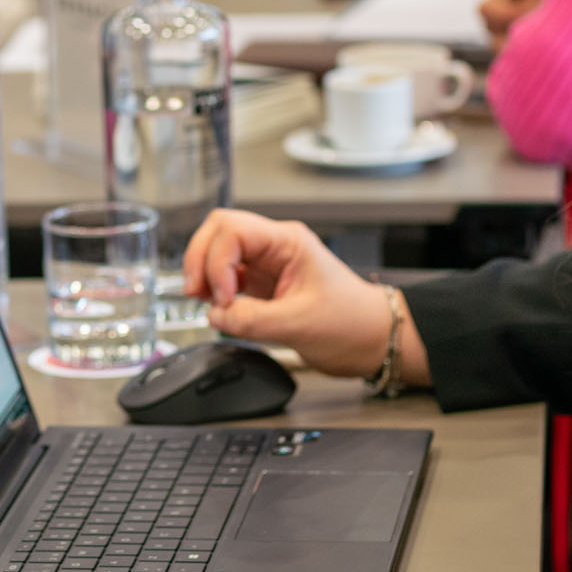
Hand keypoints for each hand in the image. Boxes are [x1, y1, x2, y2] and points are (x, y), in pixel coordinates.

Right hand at [183, 209, 387, 377]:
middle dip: (202, 259)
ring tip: (206, 301)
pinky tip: (217, 307)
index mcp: (288, 242)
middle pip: (220, 231)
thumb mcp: (300, 325)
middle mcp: (275, 246)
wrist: (373, 341)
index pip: (234, 231)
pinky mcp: (263, 285)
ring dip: (205, 273)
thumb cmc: (352, 324)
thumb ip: (252, 320)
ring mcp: (267, 264)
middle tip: (198, 293)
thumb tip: (215, 316)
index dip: (218, 262)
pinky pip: (227, 277)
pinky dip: (215, 290)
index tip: (224, 298)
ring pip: (219, 251)